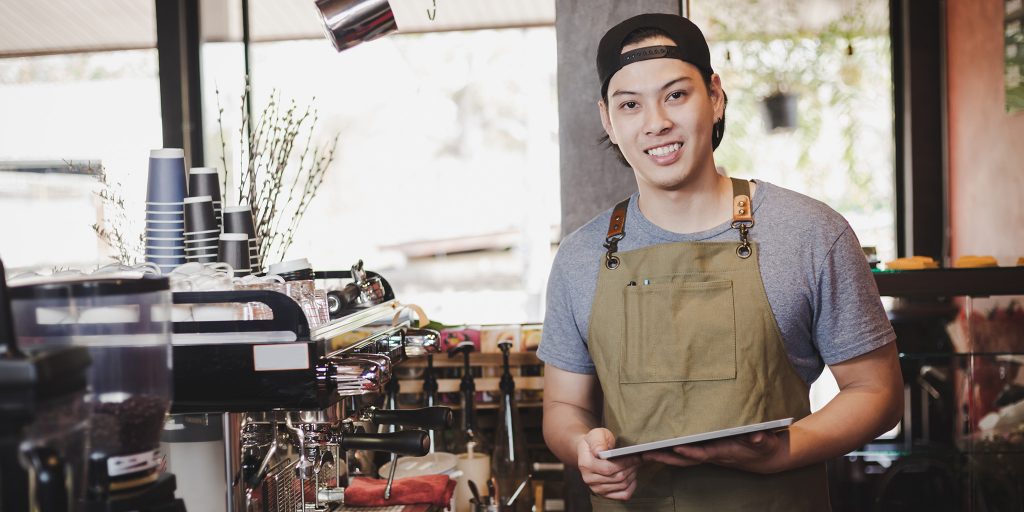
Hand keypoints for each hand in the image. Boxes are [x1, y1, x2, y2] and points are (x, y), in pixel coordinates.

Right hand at [577, 428, 641, 499]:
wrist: (590, 451)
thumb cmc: (596, 442)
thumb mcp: (596, 435)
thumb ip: (597, 442)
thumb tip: (600, 451)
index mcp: (585, 465)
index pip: (608, 469)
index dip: (625, 463)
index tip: (636, 456)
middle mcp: (589, 479)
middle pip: (617, 478)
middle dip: (631, 468)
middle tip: (639, 459)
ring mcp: (596, 488)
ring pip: (622, 486)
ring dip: (632, 475)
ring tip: (635, 465)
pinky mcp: (604, 494)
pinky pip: (623, 495)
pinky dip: (632, 487)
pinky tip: (633, 477)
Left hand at [641, 431, 782, 473]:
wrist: (763, 458)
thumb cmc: (763, 447)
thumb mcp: (765, 442)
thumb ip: (761, 439)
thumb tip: (758, 437)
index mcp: (724, 452)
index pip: (704, 453)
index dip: (691, 452)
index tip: (677, 448)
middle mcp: (712, 456)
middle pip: (686, 460)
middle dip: (667, 458)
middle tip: (647, 453)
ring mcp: (707, 455)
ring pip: (682, 460)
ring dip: (663, 457)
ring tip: (643, 452)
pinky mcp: (705, 452)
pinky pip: (684, 455)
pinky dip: (669, 454)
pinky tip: (655, 449)